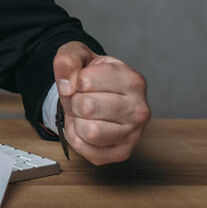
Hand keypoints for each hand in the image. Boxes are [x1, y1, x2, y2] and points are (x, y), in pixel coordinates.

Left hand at [52, 41, 149, 163]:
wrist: (98, 96)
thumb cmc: (91, 76)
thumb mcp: (78, 55)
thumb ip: (68, 59)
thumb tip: (67, 85)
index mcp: (132, 80)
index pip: (85, 81)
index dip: (74, 81)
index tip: (82, 82)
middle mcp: (139, 109)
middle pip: (87, 107)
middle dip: (74, 102)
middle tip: (82, 99)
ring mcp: (134, 133)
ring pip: (90, 132)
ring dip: (78, 122)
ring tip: (86, 115)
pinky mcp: (123, 152)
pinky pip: (89, 150)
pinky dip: (79, 140)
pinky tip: (87, 128)